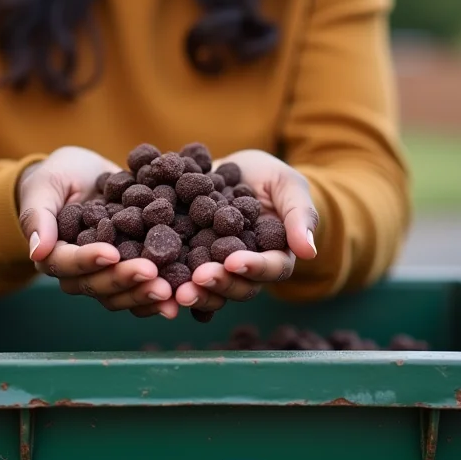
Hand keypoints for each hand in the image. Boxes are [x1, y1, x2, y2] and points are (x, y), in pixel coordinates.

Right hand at [18, 146, 178, 318]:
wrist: (83, 175)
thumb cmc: (57, 177)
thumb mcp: (45, 186)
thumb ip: (38, 216)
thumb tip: (37, 251)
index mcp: (54, 255)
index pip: (68, 264)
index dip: (89, 260)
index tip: (111, 252)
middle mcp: (80, 273)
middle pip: (98, 285)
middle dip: (125, 280)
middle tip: (151, 273)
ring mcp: (107, 274)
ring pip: (122, 294)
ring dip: (145, 293)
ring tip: (170, 289)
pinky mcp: (131, 268)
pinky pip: (143, 287)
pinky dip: (161, 293)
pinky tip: (183, 290)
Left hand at [175, 149, 318, 314]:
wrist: (234, 171)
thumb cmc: (271, 179)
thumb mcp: (289, 187)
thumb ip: (300, 215)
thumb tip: (309, 251)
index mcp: (273, 256)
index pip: (269, 268)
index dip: (252, 268)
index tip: (234, 263)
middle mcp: (242, 268)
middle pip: (235, 285)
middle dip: (217, 283)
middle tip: (198, 279)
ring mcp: (213, 264)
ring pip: (206, 285)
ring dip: (191, 289)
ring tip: (174, 289)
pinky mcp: (187, 255)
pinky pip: (178, 270)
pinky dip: (167, 277)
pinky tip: (152, 278)